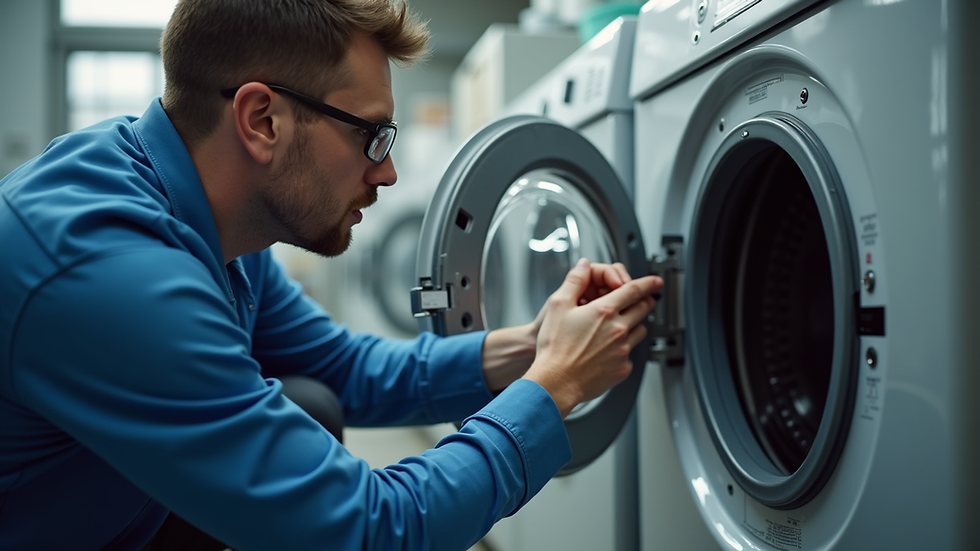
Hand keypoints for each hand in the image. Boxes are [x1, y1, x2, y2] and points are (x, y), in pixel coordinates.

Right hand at [522, 258, 662, 417]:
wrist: (556, 382)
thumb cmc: (555, 348)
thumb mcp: (557, 305)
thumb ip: (574, 281)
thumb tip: (583, 266)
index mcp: (604, 311)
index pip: (634, 290)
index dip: (648, 283)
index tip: (656, 282)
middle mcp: (618, 329)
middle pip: (643, 309)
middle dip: (646, 301)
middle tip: (643, 300)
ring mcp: (622, 350)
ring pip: (640, 331)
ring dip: (635, 324)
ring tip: (621, 326)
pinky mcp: (622, 368)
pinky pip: (631, 353)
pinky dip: (625, 348)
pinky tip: (610, 349)